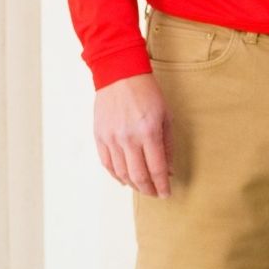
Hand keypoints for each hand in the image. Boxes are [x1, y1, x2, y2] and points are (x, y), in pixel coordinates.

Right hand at [95, 74, 171, 196]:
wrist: (119, 74)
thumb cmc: (146, 92)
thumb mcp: (166, 116)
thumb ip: (167, 145)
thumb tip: (168, 169)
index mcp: (148, 132)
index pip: (156, 169)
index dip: (162, 186)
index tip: (166, 193)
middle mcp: (128, 138)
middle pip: (138, 176)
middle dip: (149, 190)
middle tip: (155, 193)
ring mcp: (111, 138)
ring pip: (121, 173)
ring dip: (133, 185)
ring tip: (142, 187)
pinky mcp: (99, 136)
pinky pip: (107, 164)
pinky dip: (116, 175)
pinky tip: (124, 179)